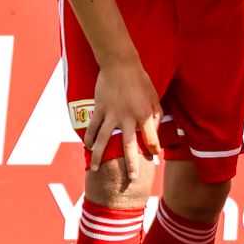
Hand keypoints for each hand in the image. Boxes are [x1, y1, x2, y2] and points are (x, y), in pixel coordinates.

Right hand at [85, 59, 160, 191]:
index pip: (151, 137)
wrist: (120, 64)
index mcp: (143, 114)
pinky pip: (93, 127)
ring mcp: (111, 114)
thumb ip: (156, 115)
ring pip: (104, 140)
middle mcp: (127, 117)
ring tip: (95, 170)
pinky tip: (88, 147)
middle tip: (132, 178)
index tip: (153, 158)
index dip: (153, 149)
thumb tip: (154, 133)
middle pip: (129, 145)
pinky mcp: (99, 109)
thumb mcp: (154, 97)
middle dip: (131, 163)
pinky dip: (89, 138)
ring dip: (99, 156)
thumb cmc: (140, 80)